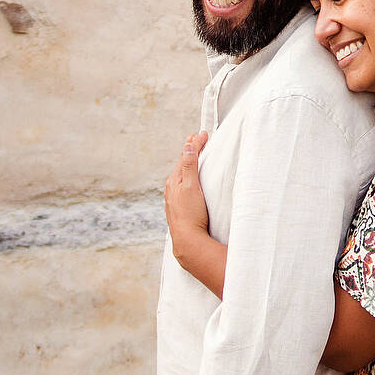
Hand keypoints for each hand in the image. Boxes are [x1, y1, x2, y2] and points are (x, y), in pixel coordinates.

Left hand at [165, 132, 209, 256]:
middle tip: (197, 139)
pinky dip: (188, 178)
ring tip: (194, 156)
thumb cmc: (191, 214)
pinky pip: (183, 187)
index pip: (185, 156)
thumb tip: (188, 146)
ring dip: (188, 164)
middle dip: (190, 151)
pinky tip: (191, 183)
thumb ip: (189, 165)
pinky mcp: (180, 209)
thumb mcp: (191, 186)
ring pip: (181, 176)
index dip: (194, 144)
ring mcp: (174, 199)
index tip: (202, 134)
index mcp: (174, 181)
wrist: (188, 240)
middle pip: (181, 165)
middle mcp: (172, 189)